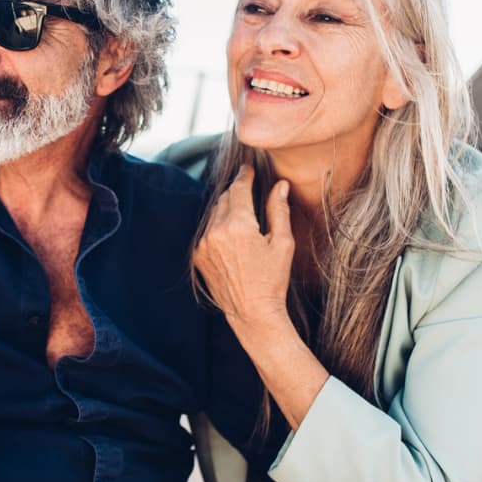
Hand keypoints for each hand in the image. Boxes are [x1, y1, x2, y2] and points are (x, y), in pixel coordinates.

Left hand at [193, 165, 295, 330]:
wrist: (252, 313)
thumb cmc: (272, 279)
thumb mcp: (282, 243)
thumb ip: (278, 210)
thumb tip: (280, 184)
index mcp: (238, 226)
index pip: (239, 189)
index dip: (244, 176)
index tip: (248, 169)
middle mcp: (216, 232)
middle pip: (224, 199)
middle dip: (236, 191)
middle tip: (247, 187)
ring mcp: (203, 245)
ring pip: (213, 214)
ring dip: (226, 208)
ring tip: (241, 211)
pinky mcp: (198, 257)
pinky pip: (207, 232)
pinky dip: (218, 227)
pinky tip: (231, 234)